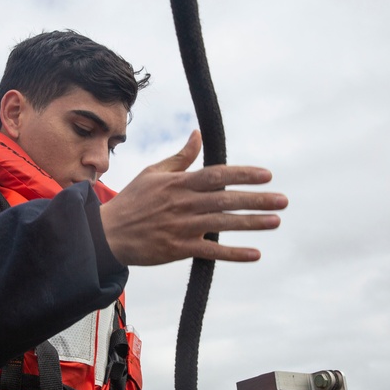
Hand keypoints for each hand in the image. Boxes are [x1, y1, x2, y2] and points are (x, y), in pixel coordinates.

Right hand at [100, 130, 287, 265]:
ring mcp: (181, 228)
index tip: (266, 175)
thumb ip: (180, 157)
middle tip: (282, 199)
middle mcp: (182, 204)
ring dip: (251, 224)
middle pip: (225, 200)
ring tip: (275, 221)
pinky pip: (211, 253)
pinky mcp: (178, 249)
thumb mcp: (153, 173)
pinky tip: (255, 254)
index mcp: (178, 183)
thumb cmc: (132, 201)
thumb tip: (198, 135)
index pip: (216, 175)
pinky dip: (233, 254)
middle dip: (256, 199)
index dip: (242, 174)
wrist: (107, 235)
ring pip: (222, 225)